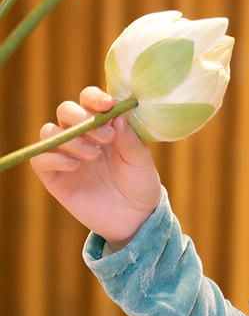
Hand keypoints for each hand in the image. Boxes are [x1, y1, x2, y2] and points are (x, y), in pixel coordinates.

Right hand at [29, 86, 161, 247]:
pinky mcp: (54, 177)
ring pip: (49, 131)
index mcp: (103, 124)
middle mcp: (81, 135)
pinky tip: (77, 166)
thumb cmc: (140, 183)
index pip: (89, 99)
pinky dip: (56, 158)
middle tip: (106, 137)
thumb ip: (129, 138)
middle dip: (83, 118)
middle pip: (66, 110)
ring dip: (71, 139)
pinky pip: (40, 159)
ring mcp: (66, 155)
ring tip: (95, 155)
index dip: (94, 97)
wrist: (135, 218)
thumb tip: (117, 116)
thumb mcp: (141, 160)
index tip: (108, 105)